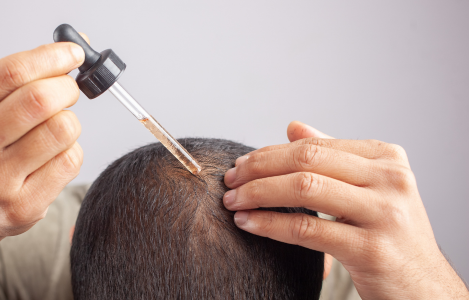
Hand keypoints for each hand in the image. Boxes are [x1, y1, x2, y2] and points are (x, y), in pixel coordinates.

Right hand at [0, 40, 85, 238]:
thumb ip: (14, 78)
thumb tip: (69, 51)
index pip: (12, 72)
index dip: (52, 57)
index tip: (73, 53)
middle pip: (39, 100)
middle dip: (66, 88)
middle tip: (68, 91)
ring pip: (61, 130)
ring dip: (70, 121)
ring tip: (56, 128)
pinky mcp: (21, 206)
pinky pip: (69, 161)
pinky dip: (71, 150)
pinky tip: (54, 155)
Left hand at [223, 121, 468, 298]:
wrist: (423, 287)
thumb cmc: (388, 234)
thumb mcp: (368, 188)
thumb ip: (333, 156)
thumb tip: (293, 126)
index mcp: (386, 157)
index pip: (313, 146)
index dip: (269, 153)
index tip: (241, 165)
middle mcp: (390, 179)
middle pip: (306, 161)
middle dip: (258, 169)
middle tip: (230, 180)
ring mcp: (384, 213)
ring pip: (304, 189)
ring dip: (258, 193)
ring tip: (233, 202)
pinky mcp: (372, 249)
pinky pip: (307, 229)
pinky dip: (270, 224)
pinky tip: (248, 223)